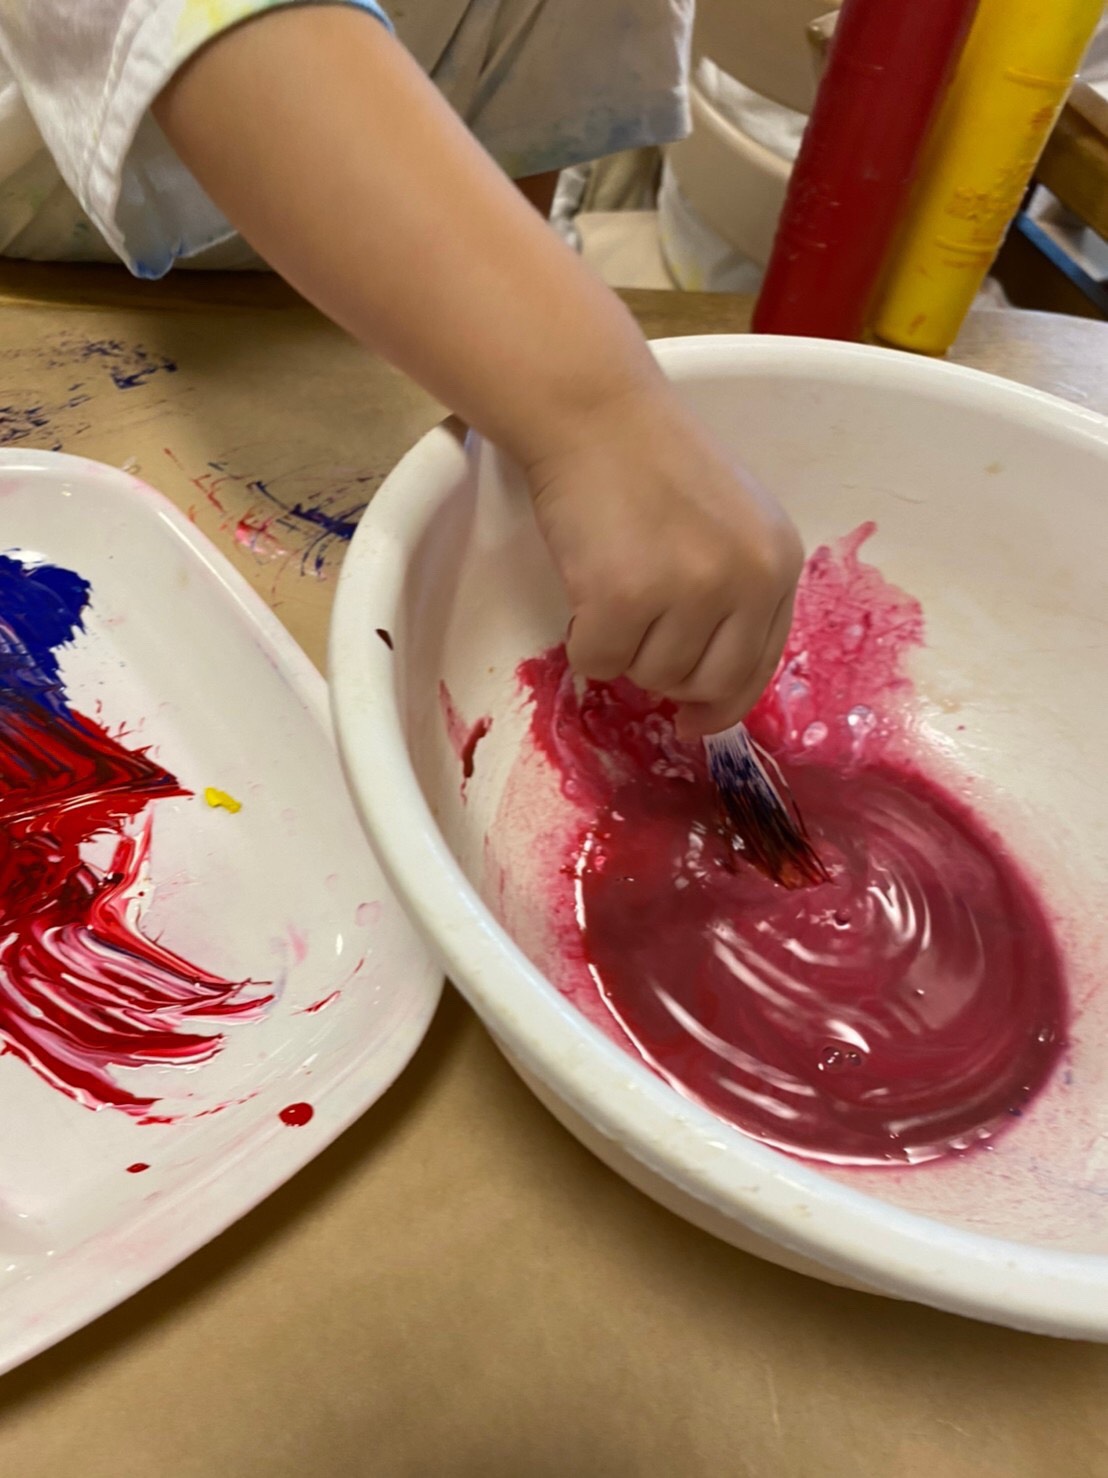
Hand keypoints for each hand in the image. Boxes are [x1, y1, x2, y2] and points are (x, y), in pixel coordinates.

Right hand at [526, 384, 802, 739]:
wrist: (594, 413)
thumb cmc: (651, 462)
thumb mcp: (729, 523)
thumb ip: (734, 593)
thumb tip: (706, 693)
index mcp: (778, 562)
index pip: (759, 666)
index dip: (722, 702)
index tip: (693, 719)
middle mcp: (746, 578)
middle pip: (706, 684)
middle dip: (665, 674)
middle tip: (636, 632)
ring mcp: (689, 588)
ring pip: (649, 677)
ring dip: (621, 647)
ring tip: (610, 584)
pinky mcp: (627, 596)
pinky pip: (598, 662)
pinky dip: (582, 639)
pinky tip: (584, 588)